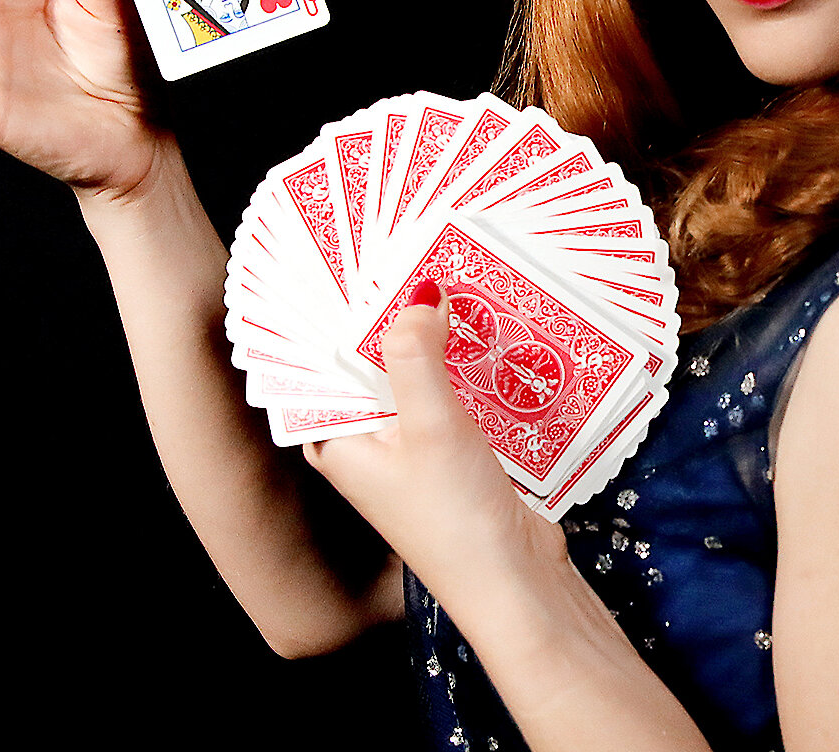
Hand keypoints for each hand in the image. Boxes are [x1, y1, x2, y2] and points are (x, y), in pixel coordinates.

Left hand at [303, 283, 567, 593]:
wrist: (513, 585)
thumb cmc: (455, 517)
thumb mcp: (430, 423)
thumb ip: (415, 354)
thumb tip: (417, 294)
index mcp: (335, 440)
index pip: (325, 360)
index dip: (342, 310)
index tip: (362, 257)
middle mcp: (363, 443)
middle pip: (372, 363)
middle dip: (395, 317)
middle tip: (418, 254)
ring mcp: (407, 450)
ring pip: (414, 376)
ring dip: (435, 339)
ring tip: (456, 279)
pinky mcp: (448, 454)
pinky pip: (448, 395)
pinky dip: (463, 367)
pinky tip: (485, 331)